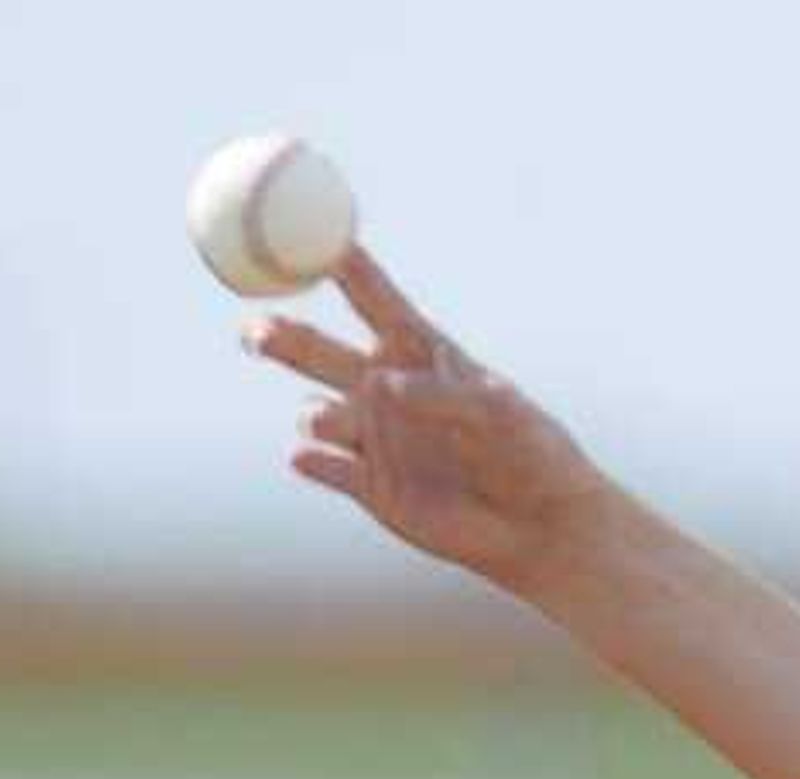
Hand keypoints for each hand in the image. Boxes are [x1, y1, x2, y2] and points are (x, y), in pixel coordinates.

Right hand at [241, 250, 610, 596]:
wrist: (542, 528)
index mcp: (416, 350)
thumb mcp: (499, 413)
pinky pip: (323, 467)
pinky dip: (314, 461)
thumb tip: (380, 384)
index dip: (332, 260)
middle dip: (279, 335)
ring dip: (320, 416)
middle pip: (316, 349)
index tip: (297, 230)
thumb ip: (441, 394)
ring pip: (316, 413)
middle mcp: (385, 387)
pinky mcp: (369, 486)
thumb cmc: (533, 454)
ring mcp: (373, 437)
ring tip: (335, 425)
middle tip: (256, 332)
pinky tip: (312, 459)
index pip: (367, 294)